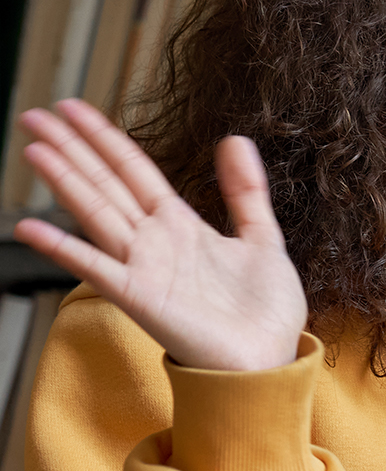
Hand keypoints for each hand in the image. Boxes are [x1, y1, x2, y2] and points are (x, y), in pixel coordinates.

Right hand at [13, 100, 306, 370]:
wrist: (270, 361)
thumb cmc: (264, 312)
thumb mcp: (261, 238)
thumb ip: (245, 191)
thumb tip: (235, 139)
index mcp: (182, 226)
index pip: (135, 171)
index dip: (105, 139)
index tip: (75, 108)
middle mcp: (155, 243)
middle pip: (105, 184)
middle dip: (72, 149)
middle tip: (35, 115)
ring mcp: (144, 268)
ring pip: (96, 213)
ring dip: (65, 181)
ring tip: (34, 149)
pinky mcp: (141, 298)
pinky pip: (96, 267)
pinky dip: (64, 248)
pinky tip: (31, 226)